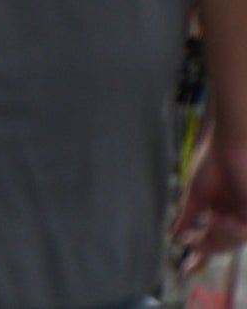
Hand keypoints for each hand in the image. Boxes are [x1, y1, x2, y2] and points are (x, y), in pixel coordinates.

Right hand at [180, 133, 246, 257]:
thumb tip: (174, 236)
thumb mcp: (195, 194)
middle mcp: (233, 215)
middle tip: (190, 240)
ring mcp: (244, 214)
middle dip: (206, 246)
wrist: (229, 144)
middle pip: (221, 244)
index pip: (210, 238)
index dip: (199, 255)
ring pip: (233, 241)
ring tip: (212, 219)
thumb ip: (187, 216)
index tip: (185, 270)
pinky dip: (229, 231)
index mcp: (220, 211)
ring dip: (218, 237)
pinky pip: (242, 232)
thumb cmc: (212, 162)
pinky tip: (219, 218)